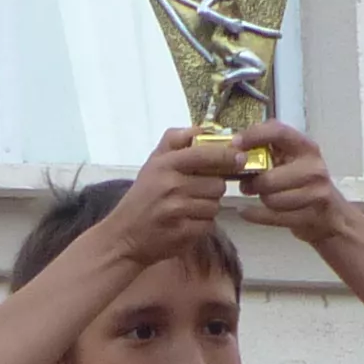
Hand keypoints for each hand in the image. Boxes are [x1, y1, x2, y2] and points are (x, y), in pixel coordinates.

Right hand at [112, 126, 238, 260]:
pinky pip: (208, 224)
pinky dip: (202, 223)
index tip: (240, 157)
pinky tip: (186, 221)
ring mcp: (177, 210)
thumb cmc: (142, 196)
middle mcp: (171, 185)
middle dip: (213, 187)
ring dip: (208, 206)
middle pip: (217, 183)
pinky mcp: (183, 232)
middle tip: (199, 190)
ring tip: (189, 207)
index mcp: (165, 164)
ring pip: (215, 205)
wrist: (124, 236)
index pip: (204, 154)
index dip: (227, 155)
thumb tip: (206, 128)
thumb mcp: (153, 162)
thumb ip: (176, 140)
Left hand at [230, 123, 353, 247]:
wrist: (331, 216)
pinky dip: (255, 215)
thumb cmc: (304, 184)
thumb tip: (233, 148)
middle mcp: (313, 167)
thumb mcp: (292, 160)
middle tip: (247, 185)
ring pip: (271, 199)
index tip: (235, 144)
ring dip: (261, 199)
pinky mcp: (313, 216)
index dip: (254, 136)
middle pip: (269, 178)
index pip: (279, 132)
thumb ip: (269, 150)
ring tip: (262, 197)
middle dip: (253, 183)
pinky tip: (246, 212)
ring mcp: (316, 193)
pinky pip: (274, 217)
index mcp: (306, 147)